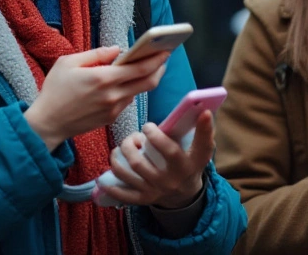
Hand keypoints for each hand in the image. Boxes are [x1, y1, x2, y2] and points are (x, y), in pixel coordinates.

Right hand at [24, 47, 169, 150]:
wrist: (47, 123)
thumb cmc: (55, 90)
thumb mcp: (68, 63)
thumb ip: (96, 54)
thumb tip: (117, 50)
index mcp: (103, 78)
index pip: (141, 68)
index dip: (157, 59)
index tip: (166, 50)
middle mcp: (113, 95)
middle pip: (149, 82)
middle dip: (159, 69)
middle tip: (162, 59)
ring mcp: (113, 109)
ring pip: (138, 92)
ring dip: (144, 80)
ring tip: (144, 68)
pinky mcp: (111, 118)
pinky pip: (127, 101)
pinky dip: (130, 90)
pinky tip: (124, 83)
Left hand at [100, 110, 214, 207]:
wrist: (185, 194)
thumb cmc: (190, 163)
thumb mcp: (201, 151)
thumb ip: (203, 132)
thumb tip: (201, 109)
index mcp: (187, 166)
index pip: (173, 151)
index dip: (160, 137)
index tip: (151, 124)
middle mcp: (170, 180)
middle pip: (142, 162)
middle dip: (132, 144)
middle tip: (136, 134)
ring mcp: (155, 191)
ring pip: (129, 173)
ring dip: (119, 157)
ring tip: (121, 147)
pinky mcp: (144, 199)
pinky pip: (123, 194)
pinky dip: (111, 186)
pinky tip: (104, 177)